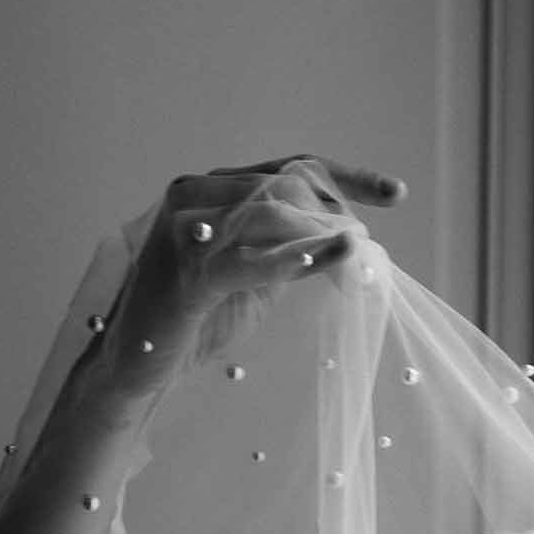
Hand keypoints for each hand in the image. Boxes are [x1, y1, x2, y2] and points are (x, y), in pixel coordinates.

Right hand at [97, 153, 406, 397]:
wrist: (137, 367)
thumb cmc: (196, 322)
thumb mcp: (253, 277)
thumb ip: (289, 249)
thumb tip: (348, 242)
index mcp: (214, 189)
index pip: (291, 166)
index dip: (347, 177)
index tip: (396, 193)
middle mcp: (197, 194)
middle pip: (286, 182)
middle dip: (337, 209)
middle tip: (369, 244)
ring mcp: (186, 228)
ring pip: (270, 212)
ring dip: (322, 232)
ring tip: (357, 253)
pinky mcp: (186, 271)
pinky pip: (250, 259)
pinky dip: (295, 258)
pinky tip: (334, 258)